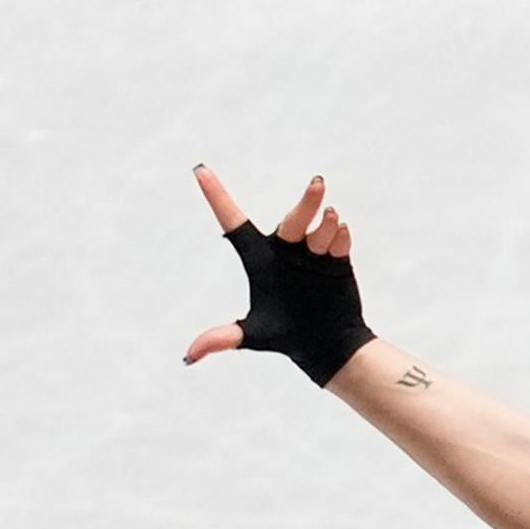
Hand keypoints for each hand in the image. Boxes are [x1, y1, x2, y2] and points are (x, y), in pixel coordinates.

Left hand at [184, 165, 376, 385]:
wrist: (329, 345)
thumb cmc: (286, 336)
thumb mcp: (252, 336)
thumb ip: (223, 338)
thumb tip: (188, 357)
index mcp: (258, 259)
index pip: (233, 223)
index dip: (217, 197)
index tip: (199, 171)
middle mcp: (284, 249)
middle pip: (291, 219)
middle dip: (305, 203)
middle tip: (317, 186)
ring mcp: (311, 251)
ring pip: (316, 226)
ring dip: (324, 223)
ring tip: (332, 221)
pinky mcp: (336, 257)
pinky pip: (338, 238)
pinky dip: (339, 234)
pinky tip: (340, 231)